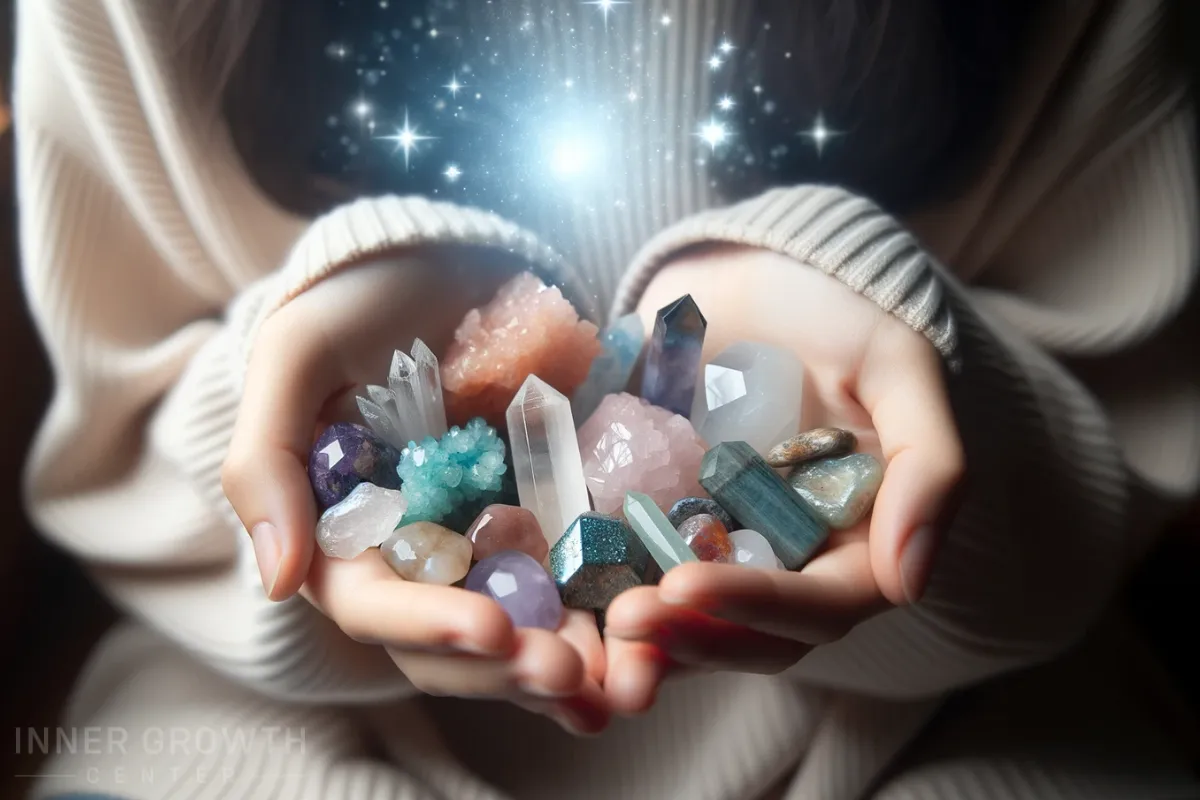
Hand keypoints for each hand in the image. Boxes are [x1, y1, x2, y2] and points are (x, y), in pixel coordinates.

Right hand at [222, 256, 608, 733]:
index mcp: (343, 533)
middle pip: (453, 639)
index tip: (491, 628)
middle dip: (509, 665)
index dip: (427, 623)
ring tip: (623, 680)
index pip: (373, 603)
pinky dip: (606, 621)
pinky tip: (648, 646)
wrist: (446, 258)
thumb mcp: (299, 353)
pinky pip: (575, 583)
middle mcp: (414, 553)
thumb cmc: (359, 297)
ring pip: (519, 628)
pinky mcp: (548, 520)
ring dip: (566, 661)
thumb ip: (267, 458)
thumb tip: (277, 580)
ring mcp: (485, 541)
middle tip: (573, 672)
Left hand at [603, 247, 963, 713]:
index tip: (684, 583)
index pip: (819, 602)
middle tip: (622, 620)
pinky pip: (629, 573)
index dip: (755, 604)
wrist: (758, 270)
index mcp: (855, 540)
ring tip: (585, 633)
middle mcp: (786, 558)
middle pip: (748, 633)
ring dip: (641, 640)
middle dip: (688, 634)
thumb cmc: (839, 308)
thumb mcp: (895, 364)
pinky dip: (598, 597)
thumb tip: (910, 581)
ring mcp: (718, 544)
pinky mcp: (658, 520)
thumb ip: (926, 463)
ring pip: (688, 621)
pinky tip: (554, 595)